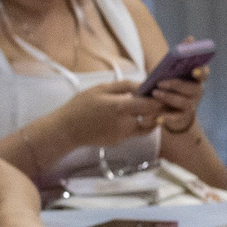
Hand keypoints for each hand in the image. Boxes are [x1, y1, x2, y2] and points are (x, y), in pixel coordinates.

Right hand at [51, 80, 166, 151]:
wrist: (66, 130)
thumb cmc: (80, 106)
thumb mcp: (100, 88)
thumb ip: (124, 86)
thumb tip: (143, 85)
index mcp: (121, 107)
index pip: (152, 105)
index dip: (159, 99)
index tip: (158, 93)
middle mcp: (126, 123)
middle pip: (153, 117)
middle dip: (156, 109)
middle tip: (153, 101)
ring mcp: (124, 135)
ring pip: (146, 126)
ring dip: (146, 118)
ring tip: (137, 109)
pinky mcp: (120, 141)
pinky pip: (133, 132)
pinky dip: (133, 125)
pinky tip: (121, 118)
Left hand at [147, 64, 208, 134]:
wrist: (168, 108)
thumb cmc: (165, 86)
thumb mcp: (163, 78)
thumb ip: (161, 75)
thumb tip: (148, 80)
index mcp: (195, 78)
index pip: (202, 73)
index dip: (201, 72)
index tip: (195, 71)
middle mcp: (197, 91)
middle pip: (192, 88)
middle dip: (176, 84)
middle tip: (159, 83)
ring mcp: (192, 104)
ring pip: (184, 102)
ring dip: (169, 97)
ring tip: (155, 93)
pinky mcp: (184, 117)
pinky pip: (176, 118)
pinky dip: (167, 119)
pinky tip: (158, 119)